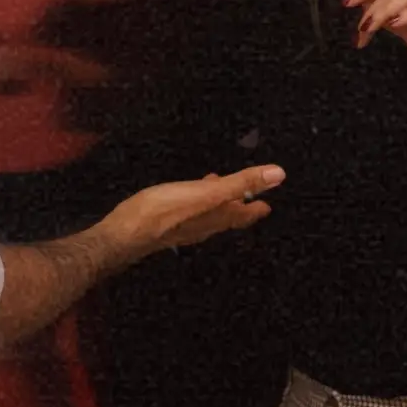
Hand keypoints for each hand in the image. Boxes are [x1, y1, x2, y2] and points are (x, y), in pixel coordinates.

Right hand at [101, 164, 283, 257]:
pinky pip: (190, 213)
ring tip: (220, 191)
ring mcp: (184, 228)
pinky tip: (188, 197)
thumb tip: (279, 175)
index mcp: (218, 217)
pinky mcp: (166, 225)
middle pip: (227, 217)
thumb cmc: (167, 210)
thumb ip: (242, 183)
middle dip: (239, 207)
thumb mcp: (209, 192)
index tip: (267, 205)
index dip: (257, 209)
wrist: (127, 232)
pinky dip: (197, 203)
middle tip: (248, 198)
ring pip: (208, 216)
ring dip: (217, 204)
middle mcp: (204, 226)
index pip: (244, 215)